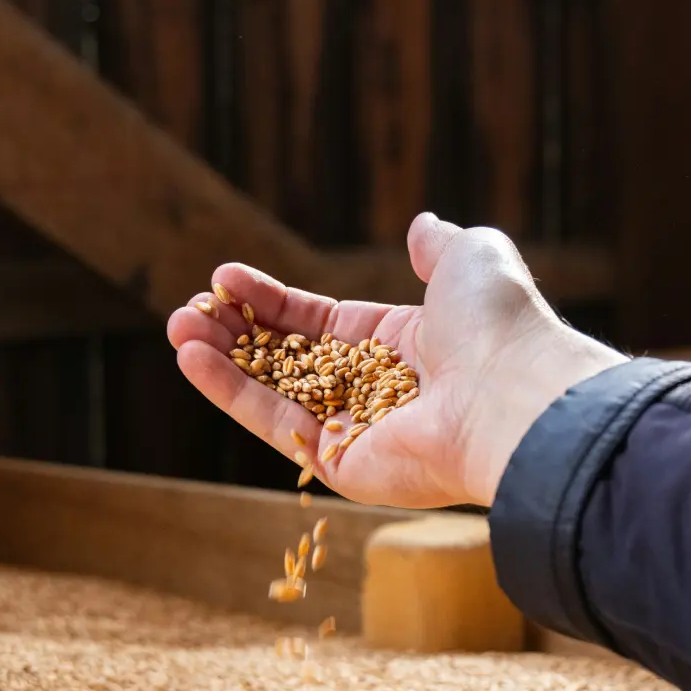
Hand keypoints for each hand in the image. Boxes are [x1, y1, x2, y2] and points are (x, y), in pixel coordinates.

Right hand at [167, 213, 625, 507]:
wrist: (513, 394)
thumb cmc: (495, 324)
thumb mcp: (469, 259)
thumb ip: (438, 245)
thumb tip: (424, 223)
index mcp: (405, 344)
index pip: (322, 321)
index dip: (273, 300)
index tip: (226, 277)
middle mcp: (378, 390)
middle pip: (290, 358)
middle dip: (237, 331)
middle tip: (189, 307)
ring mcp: (358, 431)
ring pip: (275, 392)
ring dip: (222, 360)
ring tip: (177, 327)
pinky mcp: (340, 467)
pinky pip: (276, 425)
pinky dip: (231, 392)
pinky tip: (191, 358)